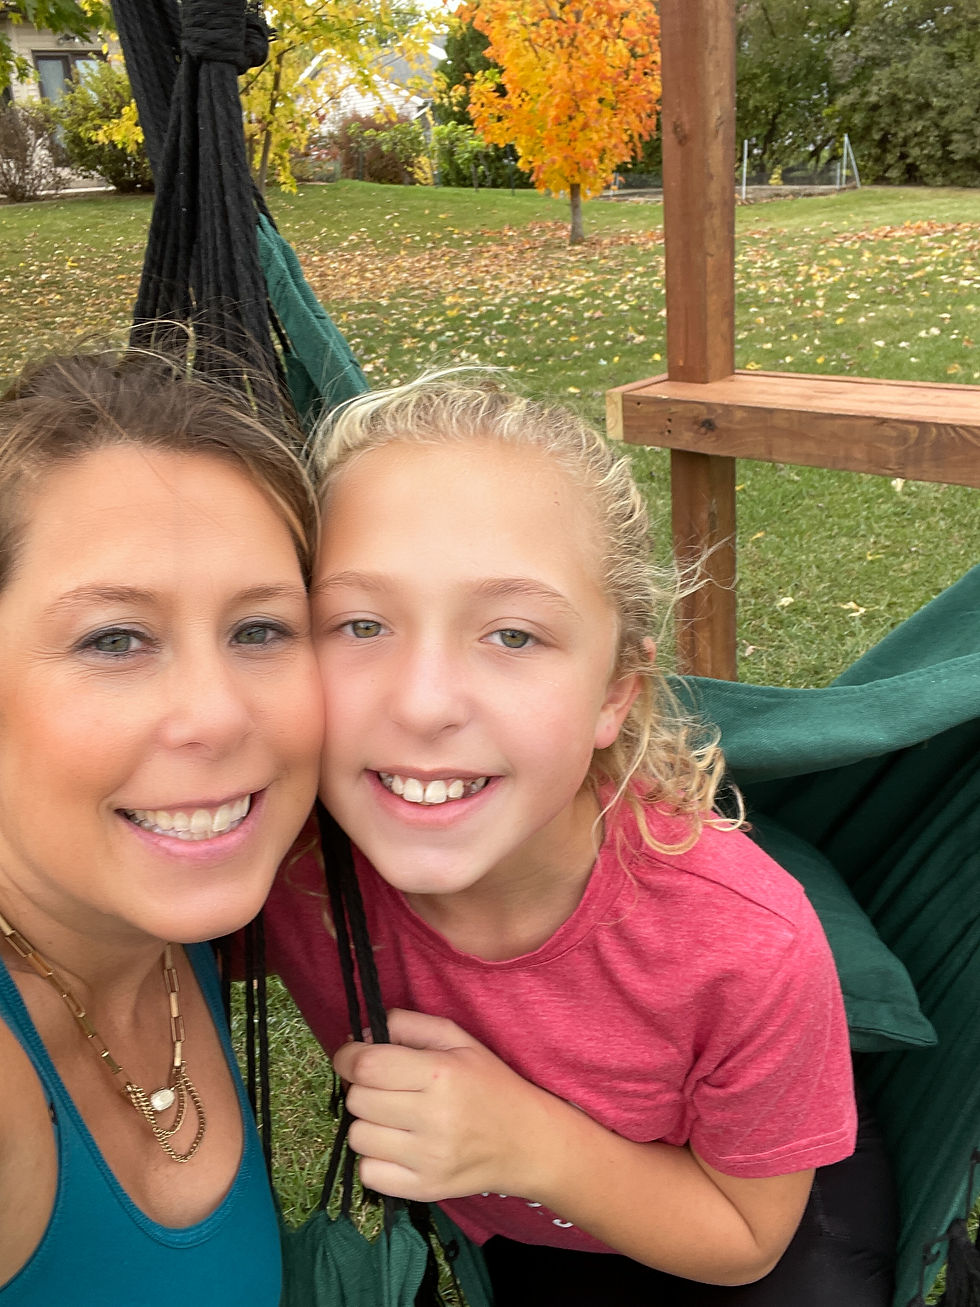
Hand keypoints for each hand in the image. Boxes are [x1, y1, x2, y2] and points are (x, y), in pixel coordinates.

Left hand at [332, 1009, 551, 1202]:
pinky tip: (397, 1146)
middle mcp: (433, 1118)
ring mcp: (428, 1159)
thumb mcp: (458, 1039)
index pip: (366, 1065)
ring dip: (367, 1123)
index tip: (353, 1056)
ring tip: (393, 1118)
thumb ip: (408, 1025)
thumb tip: (360, 1035)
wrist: (527, 1142)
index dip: (347, 1056)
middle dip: (361, 1087)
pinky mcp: (425, 1189)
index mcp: (440, 1074)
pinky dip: (374, 1158)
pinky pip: (368, 1173)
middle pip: (357, 1100)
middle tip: (384, 1087)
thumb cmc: (489, 1083)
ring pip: (357, 1137)